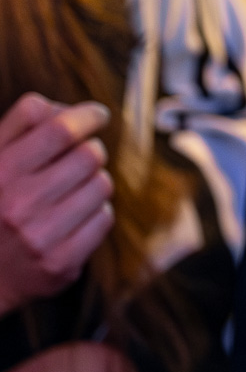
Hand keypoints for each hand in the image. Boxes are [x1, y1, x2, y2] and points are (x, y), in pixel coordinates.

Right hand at [0, 94, 114, 318]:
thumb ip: (23, 124)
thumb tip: (68, 108)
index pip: (58, 130)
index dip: (86, 116)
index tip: (97, 114)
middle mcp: (16, 204)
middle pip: (88, 155)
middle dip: (91, 150)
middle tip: (81, 157)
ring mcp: (40, 236)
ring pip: (101, 185)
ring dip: (95, 181)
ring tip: (72, 191)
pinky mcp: (61, 263)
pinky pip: (104, 218)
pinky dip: (96, 212)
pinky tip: (73, 217)